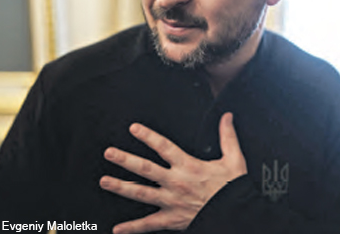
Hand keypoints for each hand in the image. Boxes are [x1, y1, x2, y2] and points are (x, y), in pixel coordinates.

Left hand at [99, 112, 247, 233]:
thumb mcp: (234, 158)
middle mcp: (175, 183)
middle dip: (125, 160)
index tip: (134, 128)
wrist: (234, 214)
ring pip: (141, 193)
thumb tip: (226, 117)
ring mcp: (170, 201)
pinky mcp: (171, 219)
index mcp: (188, 166)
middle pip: (145, 169)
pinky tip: (118, 228)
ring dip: (121, 187)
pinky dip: (133, 227)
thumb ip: (227, 136)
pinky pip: (149, 224)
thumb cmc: (232, 188)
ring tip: (105, 181)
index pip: (164, 147)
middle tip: (109, 153)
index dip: (148, 136)